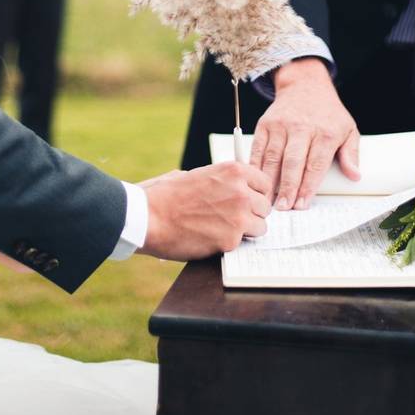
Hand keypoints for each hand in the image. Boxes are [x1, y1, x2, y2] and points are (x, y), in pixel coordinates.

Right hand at [139, 162, 271, 259]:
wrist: (148, 217)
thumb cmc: (166, 195)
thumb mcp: (195, 174)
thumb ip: (219, 180)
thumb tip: (229, 186)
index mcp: (233, 171)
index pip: (265, 183)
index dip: (257, 193)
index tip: (250, 200)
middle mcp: (241, 192)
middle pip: (265, 206)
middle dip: (253, 213)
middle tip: (235, 218)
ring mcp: (238, 217)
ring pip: (260, 227)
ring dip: (247, 230)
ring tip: (225, 230)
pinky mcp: (231, 240)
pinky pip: (243, 243)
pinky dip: (230, 243)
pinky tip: (212, 238)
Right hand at [252, 58, 359, 210]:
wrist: (305, 85)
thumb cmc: (327, 112)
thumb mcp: (348, 129)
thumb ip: (351, 154)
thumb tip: (355, 175)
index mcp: (325, 132)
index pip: (316, 164)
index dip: (308, 186)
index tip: (302, 204)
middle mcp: (302, 128)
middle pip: (293, 162)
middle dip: (287, 187)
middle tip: (283, 207)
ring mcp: (281, 125)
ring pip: (273, 157)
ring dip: (269, 181)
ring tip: (267, 200)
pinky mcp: (265, 124)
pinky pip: (258, 148)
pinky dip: (254, 166)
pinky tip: (254, 181)